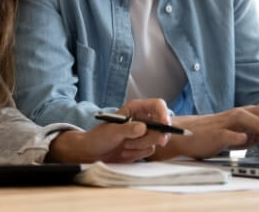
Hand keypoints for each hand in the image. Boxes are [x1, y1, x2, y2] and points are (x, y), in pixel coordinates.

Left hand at [47, 99, 170, 162]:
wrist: (93, 152)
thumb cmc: (99, 137)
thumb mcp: (112, 132)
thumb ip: (128, 129)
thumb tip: (143, 128)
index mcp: (136, 109)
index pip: (157, 105)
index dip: (164, 113)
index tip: (165, 125)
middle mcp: (142, 119)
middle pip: (162, 124)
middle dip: (157, 134)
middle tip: (159, 142)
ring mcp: (144, 133)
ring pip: (156, 139)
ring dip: (142, 145)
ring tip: (125, 145)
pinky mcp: (143, 145)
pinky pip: (150, 149)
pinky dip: (139, 153)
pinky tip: (126, 151)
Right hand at [152, 106, 258, 159]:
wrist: (188, 135)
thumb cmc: (218, 135)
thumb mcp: (243, 134)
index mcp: (247, 114)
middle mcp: (238, 115)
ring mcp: (226, 123)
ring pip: (245, 117)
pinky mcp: (214, 133)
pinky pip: (225, 133)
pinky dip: (235, 136)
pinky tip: (244, 141)